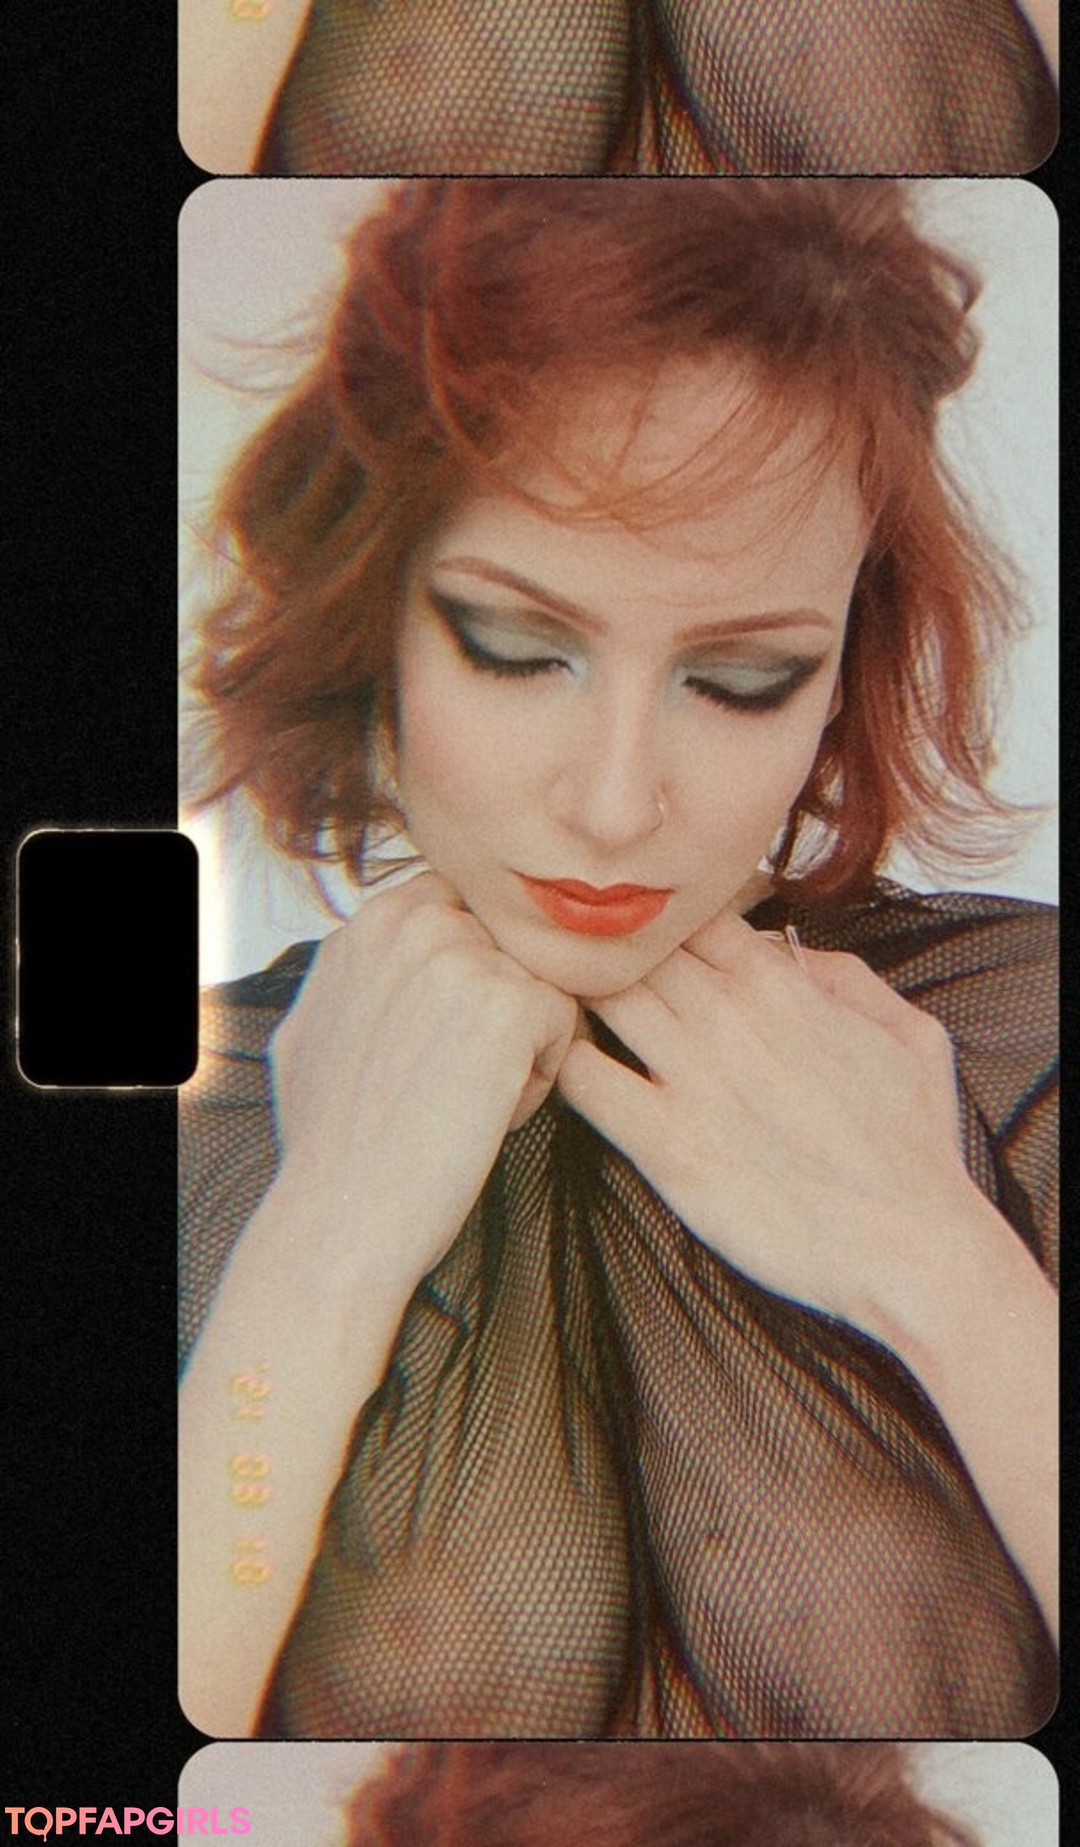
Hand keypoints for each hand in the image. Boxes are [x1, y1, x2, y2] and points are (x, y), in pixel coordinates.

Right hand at [270, 871, 579, 1289]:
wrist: (341, 1212)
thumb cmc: (329, 1140)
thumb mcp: (316, 1024)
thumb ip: (363, 972)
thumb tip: (387, 959)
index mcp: (371, 921)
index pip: (466, 913)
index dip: (471, 978)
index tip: (443, 1041)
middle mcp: (414, 922)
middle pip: (509, 950)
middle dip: (500, 1007)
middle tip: (455, 1078)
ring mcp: (462, 956)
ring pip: (539, 986)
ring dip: (522, 1045)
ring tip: (468, 1100)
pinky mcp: (509, 1003)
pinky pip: (563, 1025)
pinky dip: (540, 1079)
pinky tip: (488, 1115)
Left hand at [558, 908, 983, 1338]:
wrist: (913, 1244)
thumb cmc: (915, 1150)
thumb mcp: (910, 1034)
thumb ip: (847, 977)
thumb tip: (789, 953)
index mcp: (778, 983)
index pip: (688, 914)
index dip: (661, 928)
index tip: (651, 953)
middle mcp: (726, 1016)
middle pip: (632, 948)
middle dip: (605, 957)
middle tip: (584, 984)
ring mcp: (692, 1077)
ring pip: (598, 998)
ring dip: (573, 1002)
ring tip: (565, 1024)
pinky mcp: (665, 1144)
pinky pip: (583, 1081)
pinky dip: (563, 1069)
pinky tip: (567, 1081)